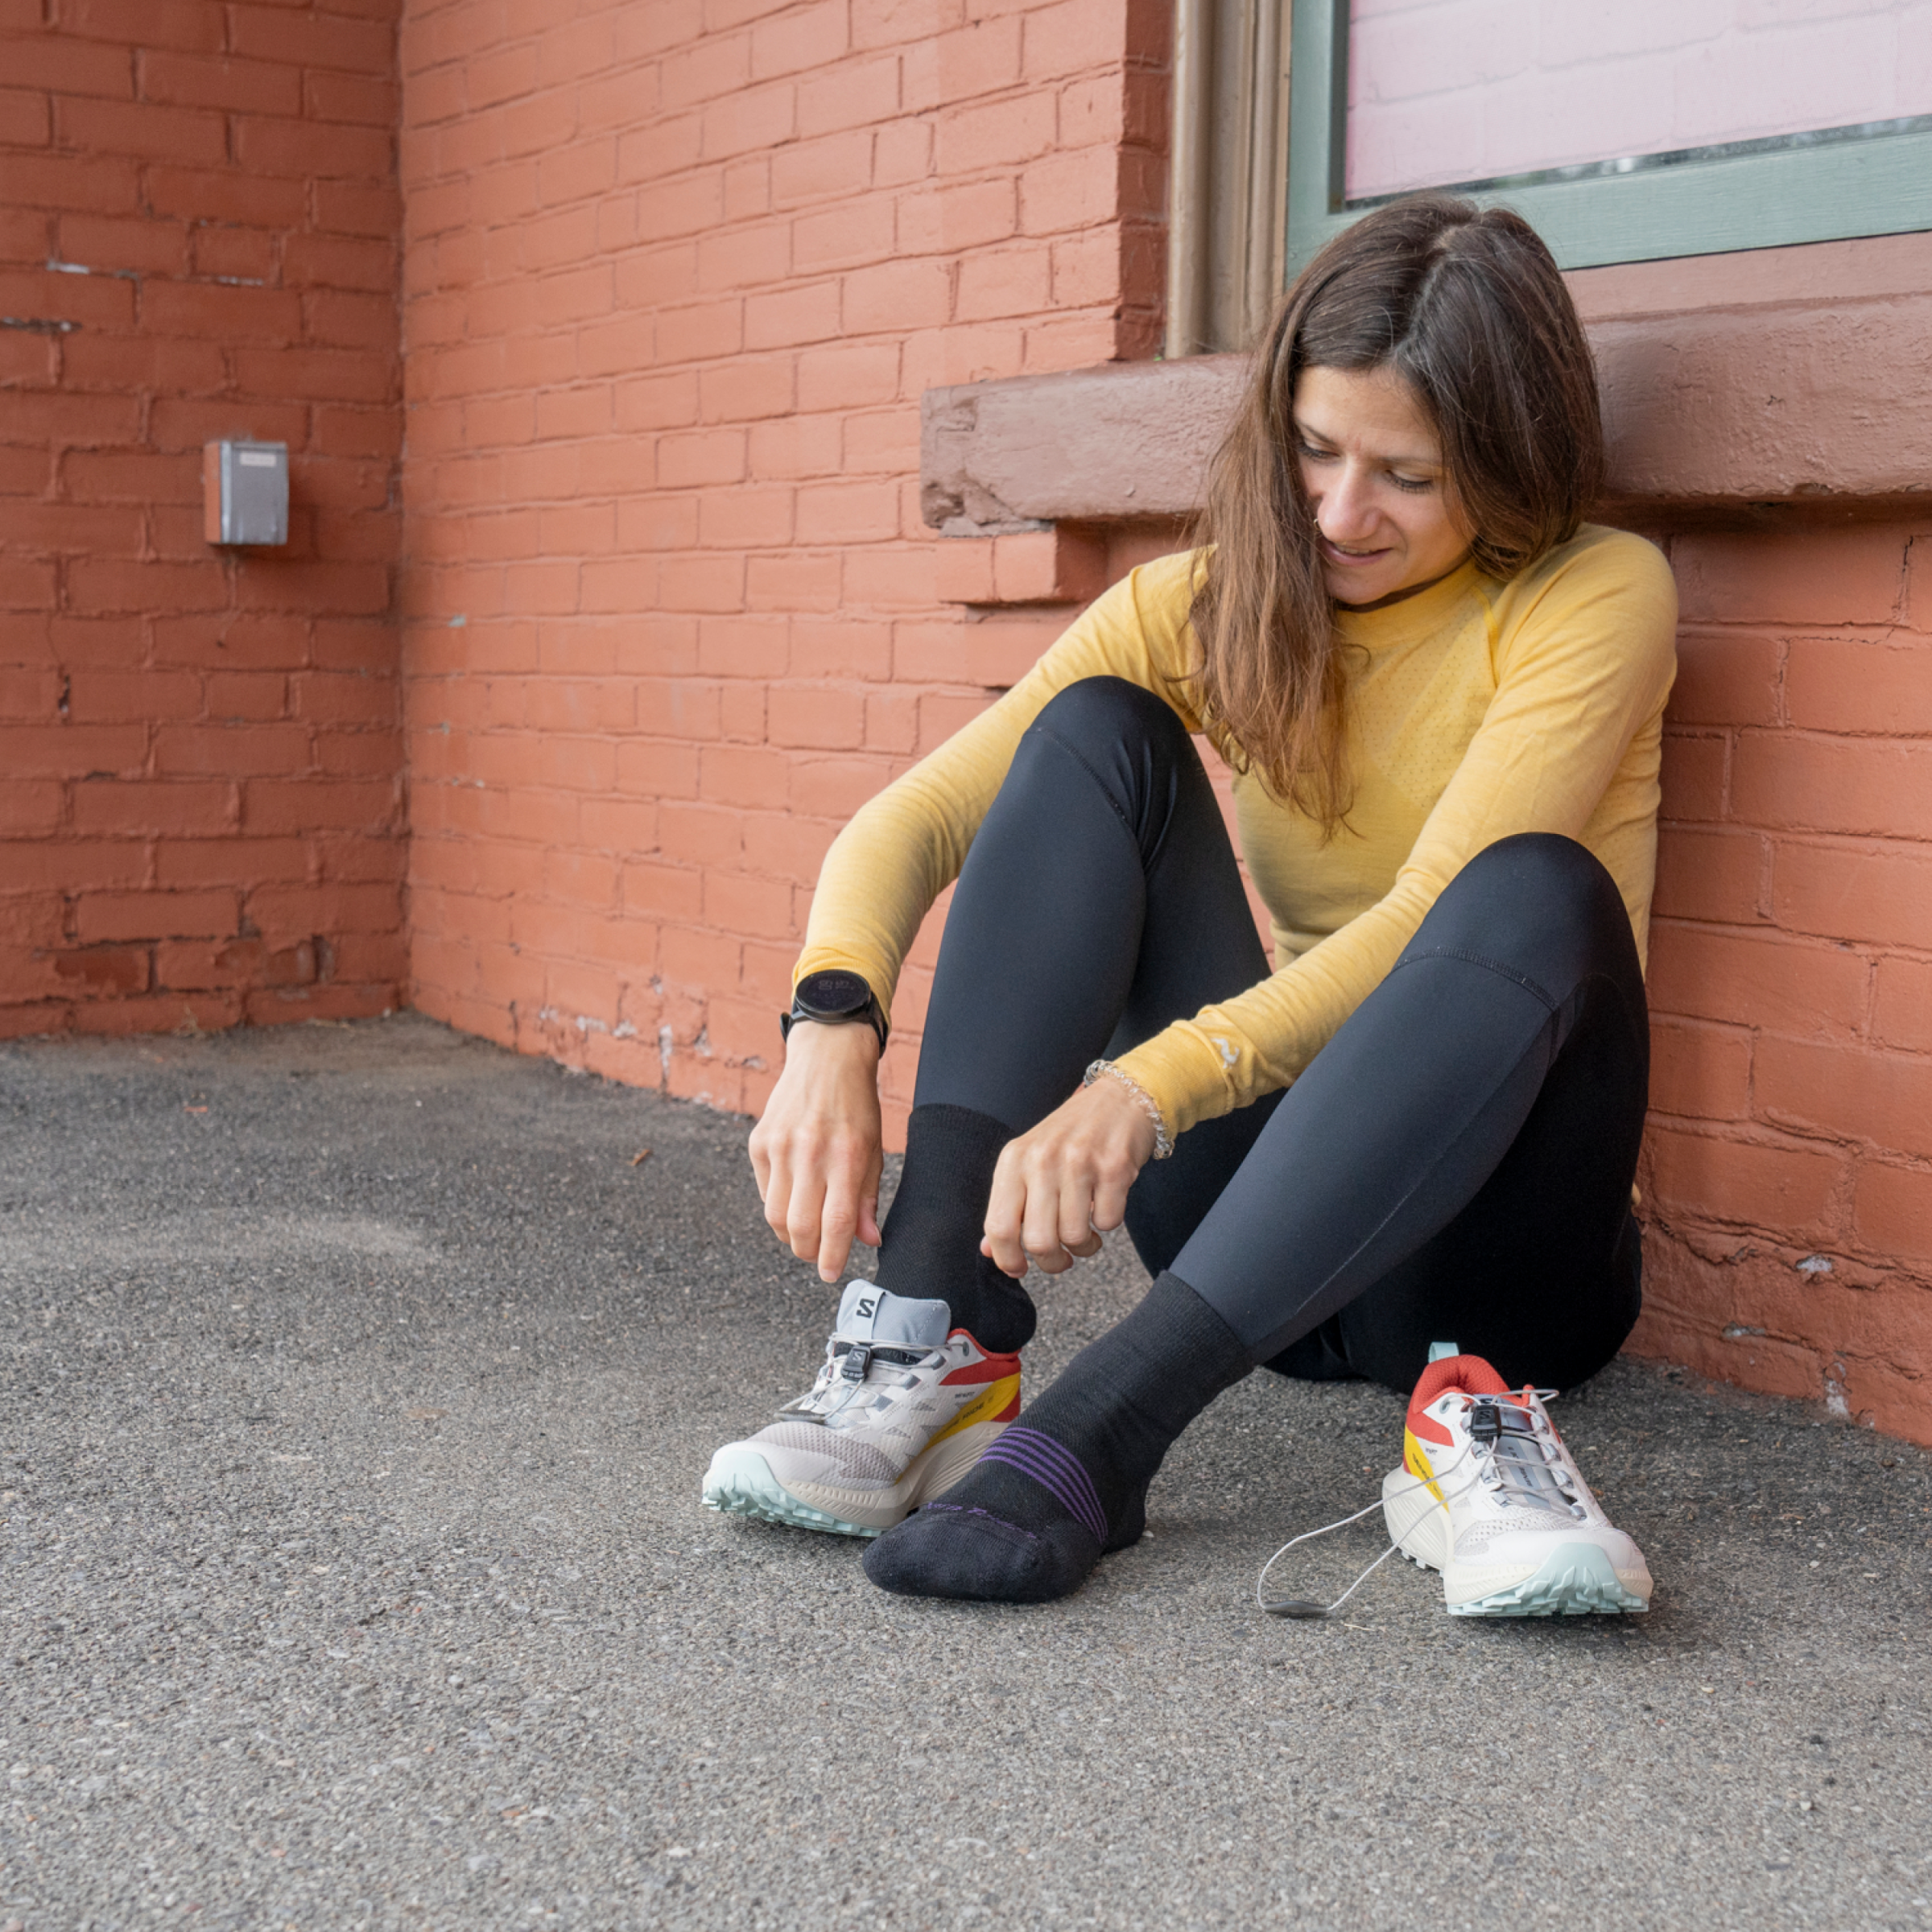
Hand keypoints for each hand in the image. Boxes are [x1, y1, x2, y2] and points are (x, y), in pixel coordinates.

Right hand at [748, 1019, 883, 1283]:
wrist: (827, 1057)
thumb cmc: (856, 1105)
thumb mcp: (873, 1148)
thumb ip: (866, 1196)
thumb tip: (868, 1240)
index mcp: (846, 1155)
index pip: (837, 1222)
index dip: (833, 1256)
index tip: (831, 1274)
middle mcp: (810, 1152)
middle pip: (801, 1227)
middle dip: (809, 1251)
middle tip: (818, 1254)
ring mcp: (779, 1146)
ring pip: (776, 1215)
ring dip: (791, 1234)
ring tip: (806, 1230)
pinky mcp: (759, 1142)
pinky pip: (765, 1191)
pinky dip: (778, 1205)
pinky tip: (794, 1196)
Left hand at [980, 1076, 1156, 1278]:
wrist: (1119, 1100)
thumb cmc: (1070, 1136)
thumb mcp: (1029, 1162)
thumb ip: (1009, 1205)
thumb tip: (989, 1250)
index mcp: (1014, 1160)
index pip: (999, 1226)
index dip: (1007, 1259)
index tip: (1019, 1268)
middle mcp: (1042, 1159)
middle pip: (1038, 1240)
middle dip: (1052, 1262)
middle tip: (1061, 1258)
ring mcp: (1079, 1162)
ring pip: (1075, 1236)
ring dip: (1083, 1247)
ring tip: (1086, 1234)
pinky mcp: (1114, 1168)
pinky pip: (1108, 1222)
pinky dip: (1108, 1224)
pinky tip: (1104, 1205)